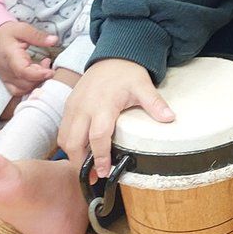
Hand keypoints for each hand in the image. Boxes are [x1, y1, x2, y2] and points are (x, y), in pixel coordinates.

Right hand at [0, 20, 57, 94]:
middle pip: (26, 83)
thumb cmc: (6, 33)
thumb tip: (54, 40)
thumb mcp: (22, 29)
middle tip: (48, 64)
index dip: (38, 74)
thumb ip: (37, 36)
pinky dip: (30, 87)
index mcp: (10, 57)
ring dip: (37, 82)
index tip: (50, 71)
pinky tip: (37, 75)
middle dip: (41, 78)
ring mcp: (6, 78)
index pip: (23, 71)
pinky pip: (18, 91)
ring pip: (23, 89)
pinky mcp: (7, 81)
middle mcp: (7, 71)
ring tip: (43, 68)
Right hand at [58, 58, 173, 176]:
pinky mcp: (68, 105)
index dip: (100, 157)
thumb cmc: (127, 73)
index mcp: (103, 104)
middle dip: (80, 163)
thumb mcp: (143, 86)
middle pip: (74, 142)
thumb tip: (170, 119)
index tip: (104, 172)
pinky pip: (62, 129)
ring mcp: (73, 106)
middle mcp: (83, 107)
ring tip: (85, 168)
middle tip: (92, 177)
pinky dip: (68, 143)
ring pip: (64, 138)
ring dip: (72, 155)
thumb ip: (154, 103)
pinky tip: (80, 151)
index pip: (98, 136)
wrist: (111, 56)